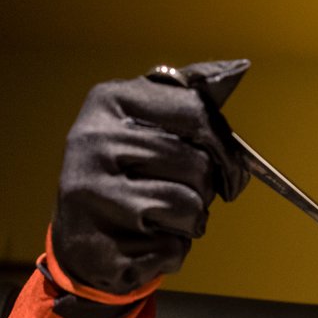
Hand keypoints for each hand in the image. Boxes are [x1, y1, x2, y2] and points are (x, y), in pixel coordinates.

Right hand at [51, 59, 250, 294]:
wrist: (81, 241)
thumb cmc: (126, 178)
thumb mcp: (146, 126)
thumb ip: (188, 99)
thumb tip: (236, 68)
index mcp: (109, 101)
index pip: (195, 110)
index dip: (226, 146)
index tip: (230, 166)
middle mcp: (94, 139)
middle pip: (198, 163)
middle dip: (206, 188)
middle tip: (187, 195)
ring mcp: (94, 190)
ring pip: (190, 205)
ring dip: (192, 220)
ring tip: (163, 217)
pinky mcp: (102, 238)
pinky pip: (174, 245)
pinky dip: (173, 249)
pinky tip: (146, 240)